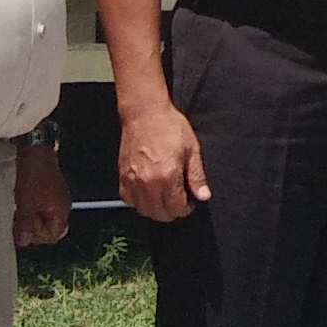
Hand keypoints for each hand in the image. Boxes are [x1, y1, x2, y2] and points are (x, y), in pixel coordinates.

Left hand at [13, 141, 71, 248]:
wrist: (35, 151)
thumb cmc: (33, 176)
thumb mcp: (26, 203)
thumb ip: (26, 225)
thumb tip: (23, 243)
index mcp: (61, 211)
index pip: (52, 236)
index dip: (36, 235)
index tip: (23, 226)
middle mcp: (63, 206)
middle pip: (50, 229)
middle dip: (34, 228)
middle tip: (21, 218)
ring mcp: (57, 198)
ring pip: (44, 218)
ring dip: (31, 217)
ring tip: (20, 207)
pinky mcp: (50, 191)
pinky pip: (42, 208)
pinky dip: (32, 208)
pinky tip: (23, 200)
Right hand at [120, 95, 212, 222]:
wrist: (145, 113)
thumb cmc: (169, 126)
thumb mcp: (192, 149)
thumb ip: (197, 176)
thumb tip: (204, 196)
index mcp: (168, 176)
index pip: (176, 208)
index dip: (186, 209)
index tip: (189, 202)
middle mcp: (148, 182)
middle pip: (160, 214)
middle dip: (172, 211)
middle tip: (178, 200)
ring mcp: (132, 180)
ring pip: (143, 210)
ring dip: (155, 209)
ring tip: (164, 198)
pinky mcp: (122, 176)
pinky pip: (128, 200)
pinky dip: (138, 202)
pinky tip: (147, 193)